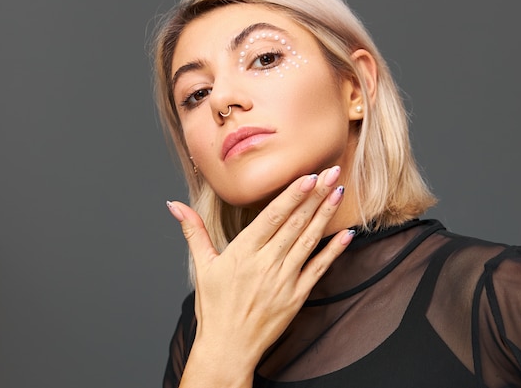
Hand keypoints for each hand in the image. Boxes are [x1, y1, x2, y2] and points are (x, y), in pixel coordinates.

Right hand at [166, 166, 353, 385]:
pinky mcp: (297, 295)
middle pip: (295, 223)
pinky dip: (334, 251)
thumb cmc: (214, 307)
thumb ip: (193, 231)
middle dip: (315, 196)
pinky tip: (347, 234)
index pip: (272, 217)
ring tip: (339, 192)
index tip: (309, 176)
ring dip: (325, 215)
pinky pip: (319, 268)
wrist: (227, 347)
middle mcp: (266, 263)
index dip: (292, 196)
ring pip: (308, 240)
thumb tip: (174, 205)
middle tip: (332, 172)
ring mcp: (284, 280)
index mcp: (243, 253)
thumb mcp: (201, 265)